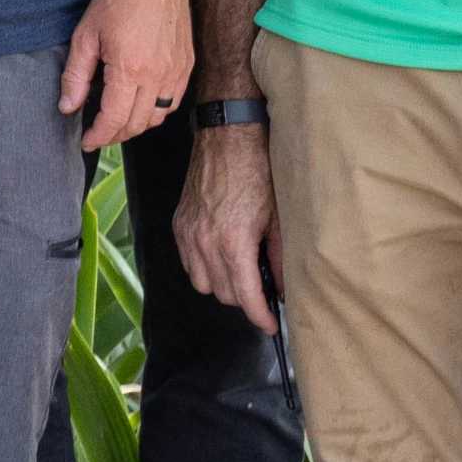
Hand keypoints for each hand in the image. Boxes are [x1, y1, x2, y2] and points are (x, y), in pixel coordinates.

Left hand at [58, 0, 192, 152]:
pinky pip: (173, 102)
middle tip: (98, 135)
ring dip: (137, 126)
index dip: (99, 135)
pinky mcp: (186, 65)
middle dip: (115, 135)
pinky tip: (141, 106)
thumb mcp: (85, 36)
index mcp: (129, 69)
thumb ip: (75, 76)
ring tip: (117, 123)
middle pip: (137, 124)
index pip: (114, 119)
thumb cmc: (118, 1)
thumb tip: (68, 107)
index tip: (87, 141)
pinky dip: (157, 112)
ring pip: (158, 117)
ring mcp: (176, 71)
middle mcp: (157, 75)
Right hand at [176, 121, 281, 331]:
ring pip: (202, 283)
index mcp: (233, 242)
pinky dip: (204, 268)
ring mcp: (188, 233)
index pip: (246, 296)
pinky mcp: (179, 224)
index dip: (261, 317)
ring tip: (241, 273)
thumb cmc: (258, 170)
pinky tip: (221, 256)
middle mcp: (205, 242)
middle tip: (264, 292)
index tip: (271, 325)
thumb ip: (279, 258)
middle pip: (223, 294)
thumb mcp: (278, 217)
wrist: (228, 136)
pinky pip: (188, 262)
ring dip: (223, 286)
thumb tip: (282, 288)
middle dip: (245, 300)